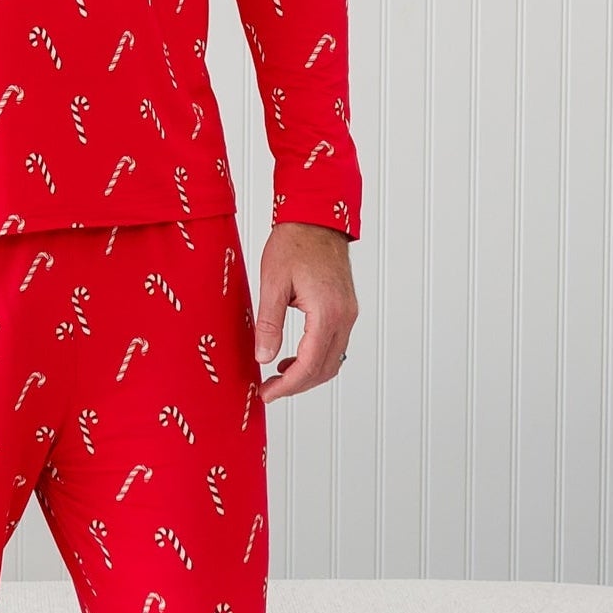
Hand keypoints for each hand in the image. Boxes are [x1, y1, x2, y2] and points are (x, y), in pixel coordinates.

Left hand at [251, 223, 355, 402]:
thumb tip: (263, 358)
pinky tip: (293, 357)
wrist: (317, 218)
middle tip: (269, 390)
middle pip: (325, 369)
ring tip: (278, 376)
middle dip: (297, 386)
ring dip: (308, 374)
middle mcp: (344, 317)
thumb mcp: (272, 283)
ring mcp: (349, 314)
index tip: (267, 393)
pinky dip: (316, 358)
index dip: (287, 386)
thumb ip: (269, 324)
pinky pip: (335, 345)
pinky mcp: (346, 309)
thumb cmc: (294, 244)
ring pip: (333, 361)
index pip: (309, 365)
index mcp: (326, 313)